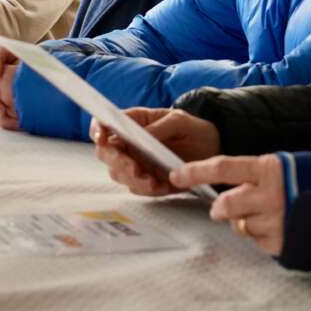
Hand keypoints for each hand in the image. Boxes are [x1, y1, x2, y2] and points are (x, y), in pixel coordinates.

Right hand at [91, 108, 220, 195]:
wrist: (213, 149)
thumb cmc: (193, 129)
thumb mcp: (180, 121)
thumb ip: (160, 127)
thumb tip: (141, 136)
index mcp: (131, 123)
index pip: (103, 124)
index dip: (97, 130)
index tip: (101, 138)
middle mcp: (128, 144)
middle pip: (105, 153)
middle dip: (116, 161)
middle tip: (133, 168)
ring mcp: (135, 163)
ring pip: (118, 174)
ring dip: (131, 178)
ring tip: (151, 181)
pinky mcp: (147, 181)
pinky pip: (137, 188)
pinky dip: (147, 189)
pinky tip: (161, 186)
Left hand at [170, 154, 285, 254]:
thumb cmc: (307, 182)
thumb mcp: (280, 167)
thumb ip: (250, 172)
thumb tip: (215, 175)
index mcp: (267, 170)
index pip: (222, 168)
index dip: (195, 172)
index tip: (176, 175)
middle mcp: (271, 195)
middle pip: (225, 205)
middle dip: (219, 209)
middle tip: (224, 209)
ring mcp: (277, 221)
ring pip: (239, 226)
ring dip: (244, 222)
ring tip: (264, 215)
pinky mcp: (282, 243)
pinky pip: (256, 242)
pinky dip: (260, 236)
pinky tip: (276, 227)